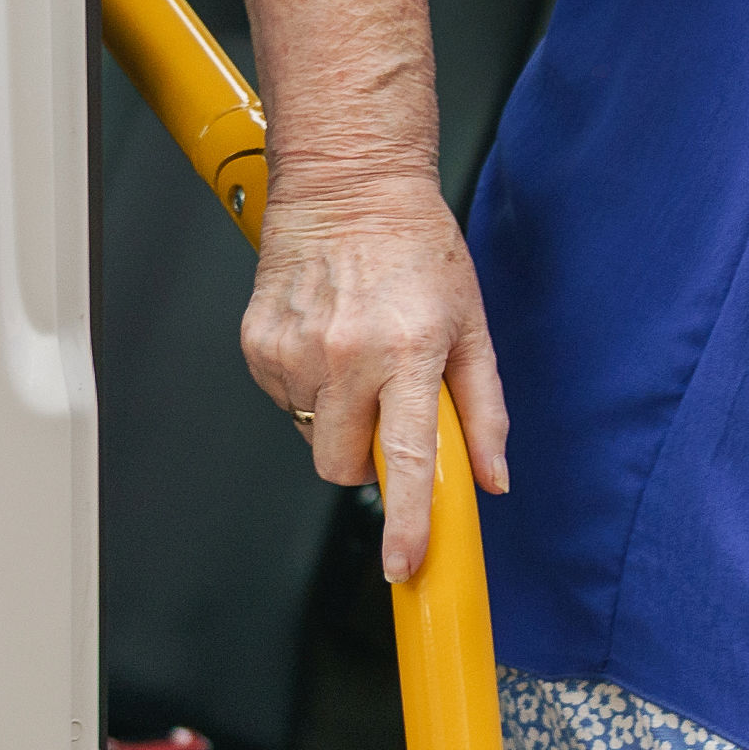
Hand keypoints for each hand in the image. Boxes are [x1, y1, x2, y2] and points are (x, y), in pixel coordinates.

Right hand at [241, 166, 513, 577]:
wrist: (349, 184)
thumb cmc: (417, 246)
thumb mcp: (471, 325)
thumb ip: (484, 409)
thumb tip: (491, 478)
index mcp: (406, 352)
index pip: (404, 460)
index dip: (406, 522)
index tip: (404, 565)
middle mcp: (344, 355)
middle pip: (341, 465)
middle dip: (364, 461)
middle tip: (385, 412)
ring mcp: (293, 350)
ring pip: (309, 434)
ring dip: (336, 416)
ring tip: (358, 356)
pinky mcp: (257, 343)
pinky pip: (282, 399)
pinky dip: (308, 387)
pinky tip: (328, 340)